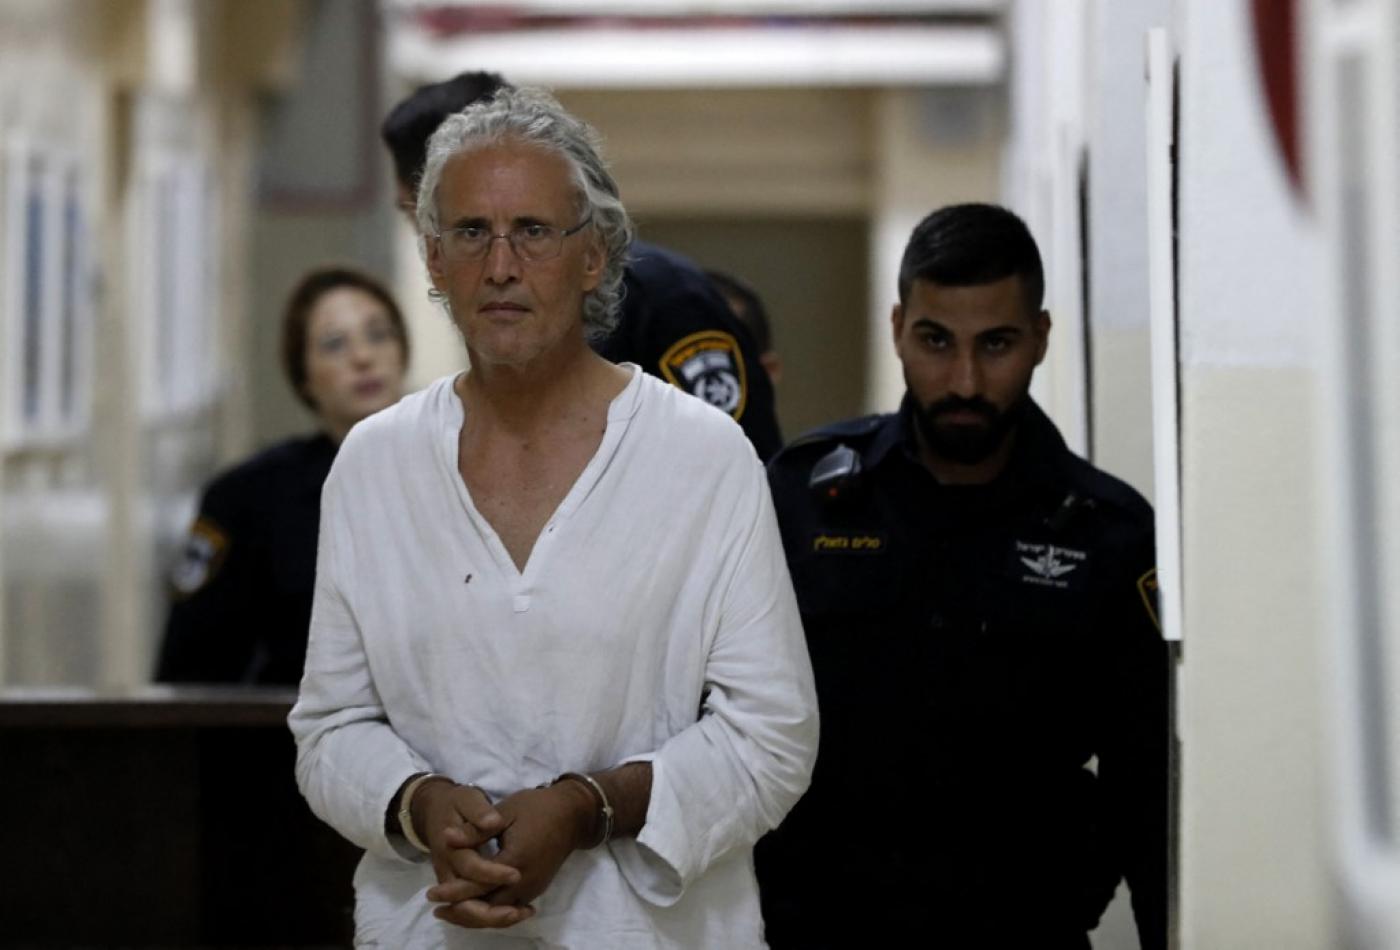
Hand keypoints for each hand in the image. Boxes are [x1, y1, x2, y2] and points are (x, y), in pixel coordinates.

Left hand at [428, 780, 594, 923]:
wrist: (572, 814)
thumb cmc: (537, 807)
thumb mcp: (505, 812)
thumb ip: (475, 830)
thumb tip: (446, 837)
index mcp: (515, 861)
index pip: (477, 886)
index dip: (453, 891)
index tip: (431, 894)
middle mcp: (524, 881)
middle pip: (487, 908)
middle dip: (461, 911)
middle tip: (437, 909)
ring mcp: (533, 888)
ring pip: (499, 913)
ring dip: (475, 915)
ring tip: (451, 911)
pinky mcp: (537, 888)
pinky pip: (510, 908)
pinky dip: (491, 911)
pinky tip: (476, 906)